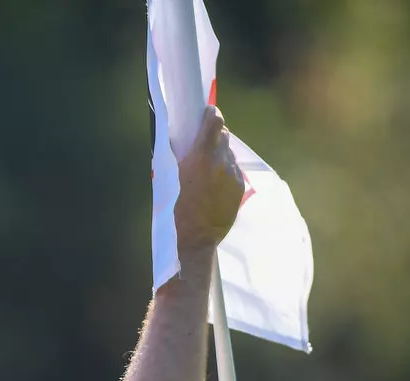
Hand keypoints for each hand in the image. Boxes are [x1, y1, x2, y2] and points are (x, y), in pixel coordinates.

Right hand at [174, 106, 244, 264]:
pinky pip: (234, 171)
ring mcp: (233, 175)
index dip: (211, 114)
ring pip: (229, 154)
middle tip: (204, 145)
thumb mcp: (170, 178)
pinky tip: (215, 186)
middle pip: (224, 135)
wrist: (195, 238)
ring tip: (208, 171)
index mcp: (200, 157)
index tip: (206, 114)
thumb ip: (180, 156)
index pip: (215, 121)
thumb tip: (179, 140)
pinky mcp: (240, 187)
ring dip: (220, 156)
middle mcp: (221, 162)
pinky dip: (225, 172)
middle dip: (214, 136)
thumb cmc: (175, 209)